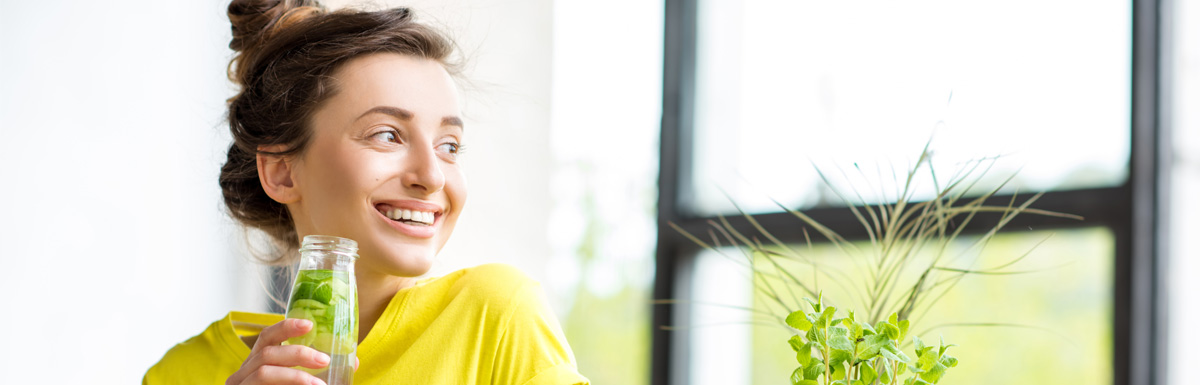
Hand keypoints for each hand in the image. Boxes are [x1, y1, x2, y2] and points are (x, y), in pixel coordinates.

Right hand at [226, 318, 358, 384]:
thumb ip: (319, 372)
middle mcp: (243, 372)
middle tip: (325, 359)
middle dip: (298, 353)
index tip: (309, 324)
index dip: (286, 327)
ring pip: (263, 372)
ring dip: (295, 376)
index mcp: (257, 362)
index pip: (267, 337)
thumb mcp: (301, 381)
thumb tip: (353, 362)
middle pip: (267, 353)